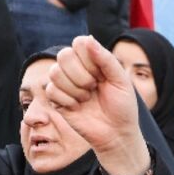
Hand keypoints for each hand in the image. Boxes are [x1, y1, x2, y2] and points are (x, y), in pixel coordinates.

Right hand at [45, 36, 149, 174]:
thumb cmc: (123, 107)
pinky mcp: (57, 101)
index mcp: (92, 60)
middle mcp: (76, 69)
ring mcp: (65, 84)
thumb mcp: (121, 81)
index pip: (78, 43)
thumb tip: (88, 39)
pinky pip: (51, 91)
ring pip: (54, 72)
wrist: (117, 134)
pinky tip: (78, 107)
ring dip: (74, 88)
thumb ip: (106, 59)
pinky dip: (67, 100)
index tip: (102, 74)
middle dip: (81, 74)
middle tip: (94, 87)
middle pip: (63, 55)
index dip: (89, 58)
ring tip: (87, 98)